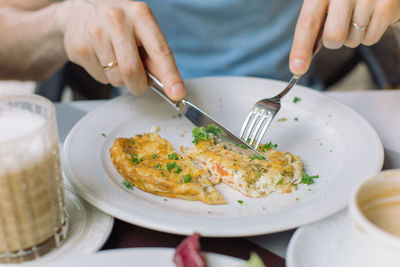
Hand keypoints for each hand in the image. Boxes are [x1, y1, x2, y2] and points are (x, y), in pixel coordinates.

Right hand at [57, 0, 184, 100]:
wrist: (79, 11)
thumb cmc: (119, 22)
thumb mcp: (142, 29)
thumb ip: (156, 56)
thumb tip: (171, 85)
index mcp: (140, 15)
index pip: (159, 51)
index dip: (170, 75)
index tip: (177, 93)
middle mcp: (116, 20)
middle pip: (132, 71)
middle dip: (139, 85)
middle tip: (139, 82)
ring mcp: (95, 33)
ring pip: (116, 79)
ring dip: (121, 79)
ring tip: (116, 59)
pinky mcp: (78, 47)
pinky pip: (100, 78)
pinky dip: (106, 75)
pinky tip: (102, 58)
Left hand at [289, 0, 399, 76]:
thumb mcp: (326, 2)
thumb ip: (314, 24)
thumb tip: (301, 58)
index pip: (307, 22)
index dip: (301, 48)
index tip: (297, 68)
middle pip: (332, 37)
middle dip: (334, 42)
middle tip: (340, 27)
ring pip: (351, 41)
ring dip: (353, 36)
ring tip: (359, 17)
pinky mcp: (386, 6)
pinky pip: (370, 39)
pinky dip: (369, 34)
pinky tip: (371, 18)